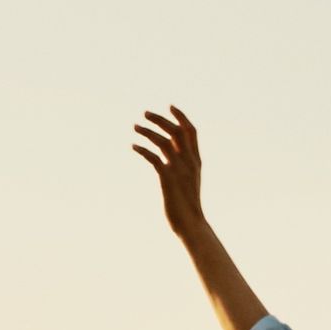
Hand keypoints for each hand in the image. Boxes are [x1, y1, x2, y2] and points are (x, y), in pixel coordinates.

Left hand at [132, 106, 210, 231]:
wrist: (192, 224)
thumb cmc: (188, 205)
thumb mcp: (190, 181)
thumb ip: (184, 166)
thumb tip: (173, 155)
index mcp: (196, 160)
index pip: (191, 131)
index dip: (181, 117)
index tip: (170, 106)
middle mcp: (190, 161)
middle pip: (176, 131)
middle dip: (160, 119)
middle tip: (145, 113)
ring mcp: (179, 169)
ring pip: (163, 142)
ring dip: (147, 131)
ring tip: (135, 126)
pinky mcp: (168, 179)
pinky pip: (154, 158)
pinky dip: (142, 149)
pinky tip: (133, 146)